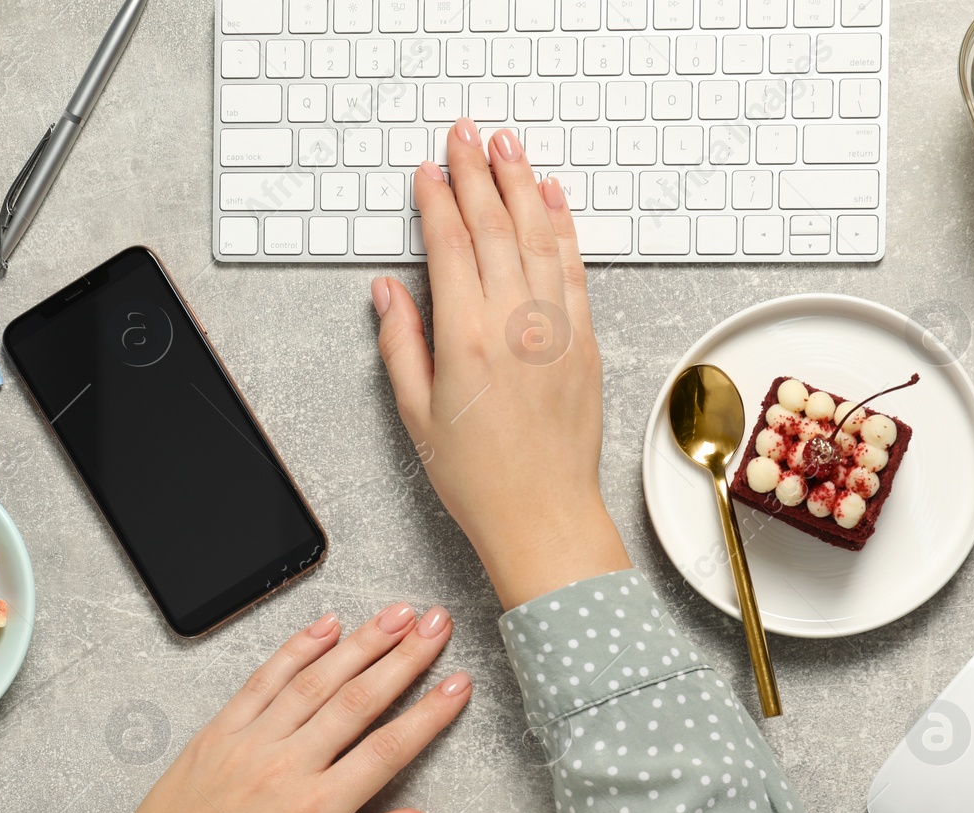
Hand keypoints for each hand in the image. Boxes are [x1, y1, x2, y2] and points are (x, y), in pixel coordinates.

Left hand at [105, 603, 469, 812]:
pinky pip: (263, 679)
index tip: (458, 685)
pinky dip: (296, 648)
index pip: (386, 750)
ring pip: (315, 679)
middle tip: (438, 625)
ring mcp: (248, 742)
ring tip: (397, 614)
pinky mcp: (218, 731)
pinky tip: (325, 627)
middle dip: (405, 657)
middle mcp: (282, 767)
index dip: (429, 713)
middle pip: (357, 699)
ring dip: (361, 641)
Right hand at [372, 118, 630, 608]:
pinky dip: (564, 226)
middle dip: (476, 173)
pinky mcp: (586, 341)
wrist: (543, 516)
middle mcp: (514, 324)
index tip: (427, 171)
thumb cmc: (478, 478)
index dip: (436, 200)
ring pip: (538, 235)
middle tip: (465, 135)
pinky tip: (553, 198)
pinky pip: (575, 267)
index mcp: (465, 338)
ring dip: (522, 184)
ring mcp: (557, 329)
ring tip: (507, 147)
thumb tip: (387, 291)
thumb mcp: (416, 413)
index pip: (449, 245)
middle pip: (494, 226)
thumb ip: (400, 344)